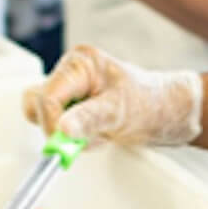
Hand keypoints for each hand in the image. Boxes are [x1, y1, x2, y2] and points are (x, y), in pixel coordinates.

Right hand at [22, 45, 202, 146]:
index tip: (67, 145)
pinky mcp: (73, 103)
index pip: (47, 96)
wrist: (169, 112)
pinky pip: (58, 122)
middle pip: (38, 102)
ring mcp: (71, 87)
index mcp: (80, 63)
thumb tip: (62, 130)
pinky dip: (74, 134)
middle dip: (59, 127)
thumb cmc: (150, 102)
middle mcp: (71, 71)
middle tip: (87, 138)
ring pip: (44, 114)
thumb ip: (89, 120)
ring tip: (98, 134)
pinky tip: (97, 133)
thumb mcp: (119, 112)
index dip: (53, 123)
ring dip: (67, 132)